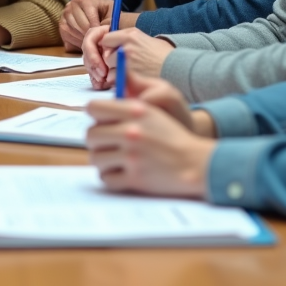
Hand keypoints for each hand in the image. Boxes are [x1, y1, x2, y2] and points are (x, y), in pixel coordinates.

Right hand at [59, 0, 111, 51]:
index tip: (103, 34)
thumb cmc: (108, 15)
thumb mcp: (112, 15)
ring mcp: (64, 16)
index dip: (97, 28)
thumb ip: (108, 23)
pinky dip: (76, 43)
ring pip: (72, 32)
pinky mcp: (61, 27)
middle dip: (90, 35)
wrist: (100, 16)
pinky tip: (85, 41)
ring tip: (93, 40)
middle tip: (99, 40)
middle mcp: (70, 5)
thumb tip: (102, 36)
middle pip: (80, 26)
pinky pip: (67, 38)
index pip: (89, 17)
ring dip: (83, 39)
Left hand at [83, 27, 173, 88]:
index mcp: (131, 34)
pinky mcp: (127, 73)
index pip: (107, 38)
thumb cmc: (166, 56)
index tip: (114, 53)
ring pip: (108, 67)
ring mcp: (126, 58)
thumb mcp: (150, 40)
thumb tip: (119, 45)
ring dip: (114, 72)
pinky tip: (129, 82)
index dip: (108, 47)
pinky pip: (114, 78)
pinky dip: (118, 82)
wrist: (177, 68)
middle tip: (119, 67)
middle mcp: (126, 44)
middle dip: (109, 61)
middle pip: (105, 53)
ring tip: (127, 75)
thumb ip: (132, 41)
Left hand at [85, 95, 215, 197]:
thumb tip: (93, 109)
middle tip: (109, 145)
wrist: (194, 162)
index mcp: (134, 111)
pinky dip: (111, 177)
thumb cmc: (171, 137)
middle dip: (97, 141)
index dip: (95, 116)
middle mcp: (131, 132)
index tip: (102, 123)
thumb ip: (124, 107)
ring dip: (104, 161)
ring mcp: (132, 156)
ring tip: (116, 160)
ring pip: (95, 158)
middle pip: (90, 135)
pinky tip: (122, 173)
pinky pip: (106, 178)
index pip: (93, 108)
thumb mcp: (151, 112)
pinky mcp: (135, 178)